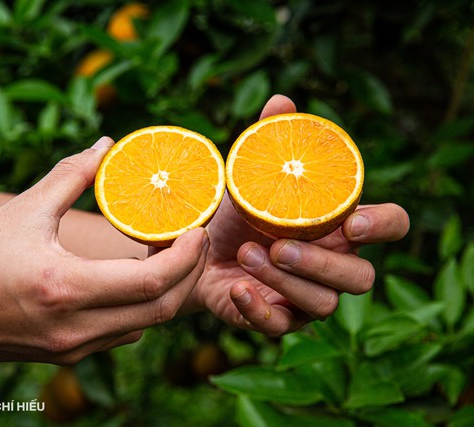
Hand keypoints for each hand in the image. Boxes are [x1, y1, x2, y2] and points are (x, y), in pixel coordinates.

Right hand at [0, 137, 208, 365]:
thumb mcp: (22, 210)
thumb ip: (70, 174)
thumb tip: (105, 144)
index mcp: (65, 288)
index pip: (152, 282)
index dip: (186, 256)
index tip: (197, 228)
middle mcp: (75, 328)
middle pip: (162, 310)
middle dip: (189, 274)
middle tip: (194, 239)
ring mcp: (73, 347)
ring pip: (146, 326)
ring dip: (168, 291)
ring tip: (169, 253)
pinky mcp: (68, 354)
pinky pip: (123, 333)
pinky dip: (142, 306)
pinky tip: (136, 277)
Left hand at [187, 95, 409, 335]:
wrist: (199, 251)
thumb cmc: (237, 213)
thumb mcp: (249, 177)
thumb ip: (269, 142)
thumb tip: (281, 101)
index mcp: (340, 227)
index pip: (392, 225)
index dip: (384, 226)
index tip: (353, 221)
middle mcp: (334, 265)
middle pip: (361, 277)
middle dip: (322, 263)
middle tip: (280, 246)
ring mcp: (309, 297)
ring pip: (323, 304)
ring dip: (285, 281)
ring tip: (245, 253)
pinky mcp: (278, 318)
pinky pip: (281, 326)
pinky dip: (259, 310)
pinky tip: (237, 290)